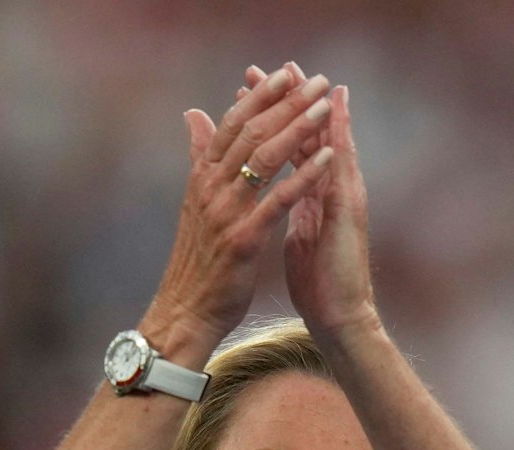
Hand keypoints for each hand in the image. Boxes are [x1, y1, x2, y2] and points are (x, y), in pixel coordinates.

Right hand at [145, 67, 337, 359]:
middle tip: (313, 79)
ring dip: (298, 129)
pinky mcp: (244, 239)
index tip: (283, 73)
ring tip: (325, 107)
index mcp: (202, 178)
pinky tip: (326, 159)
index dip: (258, 97)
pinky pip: (278, 200)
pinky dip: (303, 176)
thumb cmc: (197, 261)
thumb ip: (199, 156)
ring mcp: (227, 213)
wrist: (187, 311)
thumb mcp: (194, 202)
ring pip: (265, 158)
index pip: (231, 125)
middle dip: (285, 103)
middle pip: (251, 133)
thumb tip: (192, 115)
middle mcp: (211, 189)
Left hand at [240, 65, 376, 339]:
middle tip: (280, 67)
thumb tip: (270, 192)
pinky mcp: (349, 216)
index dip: (274, 116)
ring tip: (307, 80)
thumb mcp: (294, 234)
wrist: (339, 317)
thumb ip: (286, 205)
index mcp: (314, 193)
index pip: (291, 146)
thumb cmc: (319, 282)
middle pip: (313, 136)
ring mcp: (344, 199)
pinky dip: (336, 146)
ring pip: (332, 145)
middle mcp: (332, 190)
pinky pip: (341, 174)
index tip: (252, 88)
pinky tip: (331, 120)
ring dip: (318, 111)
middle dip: (294, 101)